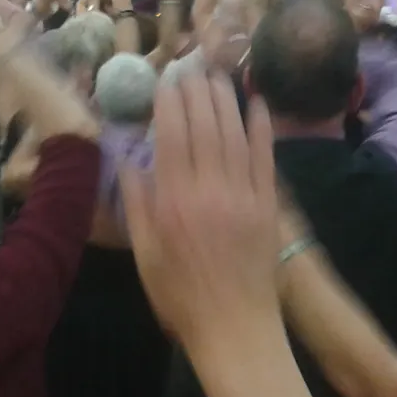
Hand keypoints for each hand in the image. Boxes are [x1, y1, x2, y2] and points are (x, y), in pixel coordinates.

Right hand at [121, 78, 279, 344]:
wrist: (235, 329)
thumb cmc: (181, 297)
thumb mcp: (146, 254)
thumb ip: (137, 205)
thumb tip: (128, 161)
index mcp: (173, 202)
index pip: (172, 137)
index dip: (169, 103)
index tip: (165, 80)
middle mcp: (209, 190)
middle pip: (204, 127)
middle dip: (196, 92)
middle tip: (190, 66)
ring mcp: (243, 196)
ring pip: (234, 135)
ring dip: (226, 100)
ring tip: (217, 74)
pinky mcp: (267, 206)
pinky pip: (265, 158)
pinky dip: (262, 128)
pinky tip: (257, 104)